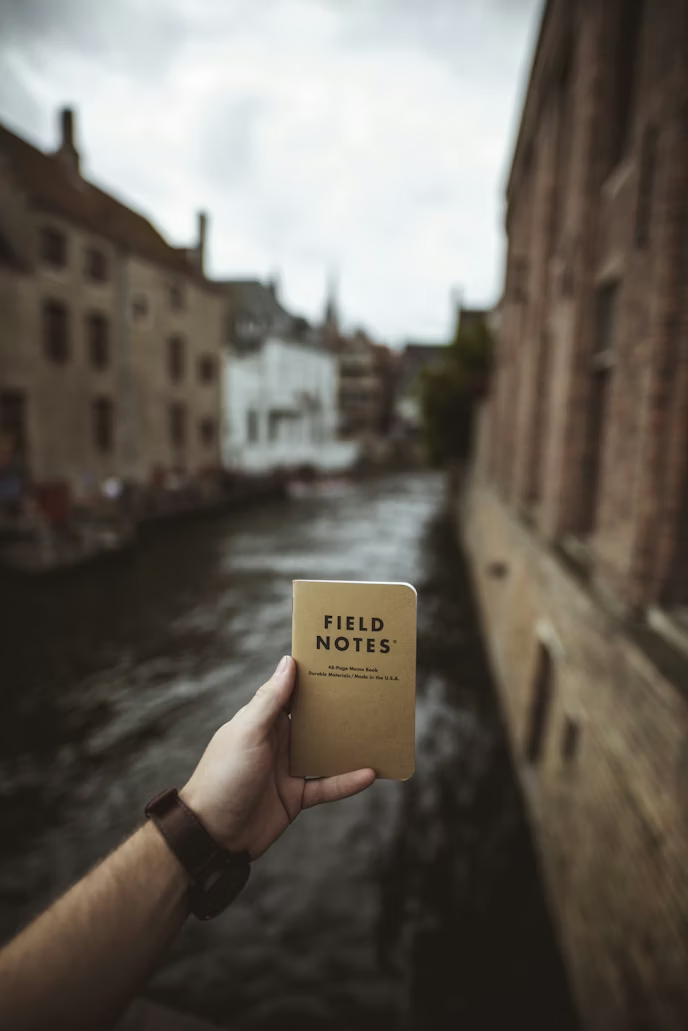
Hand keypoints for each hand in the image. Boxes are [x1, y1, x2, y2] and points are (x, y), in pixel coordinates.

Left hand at [180, 655, 375, 858]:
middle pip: (314, 720)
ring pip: (326, 752)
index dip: (314, 677)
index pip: (292, 691)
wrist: (212, 835)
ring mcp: (288, 769)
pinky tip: (369, 774)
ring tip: (378, 732)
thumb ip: (270, 700)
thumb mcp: (248, 732)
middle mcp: (278, 741)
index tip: (341, 660)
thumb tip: (288, 661)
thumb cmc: (224, 776)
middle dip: (339, 709)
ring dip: (348, 744)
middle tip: (371, 692)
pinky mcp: (296, 796)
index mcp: (263, 720)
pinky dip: (347, 781)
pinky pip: (327, 785)